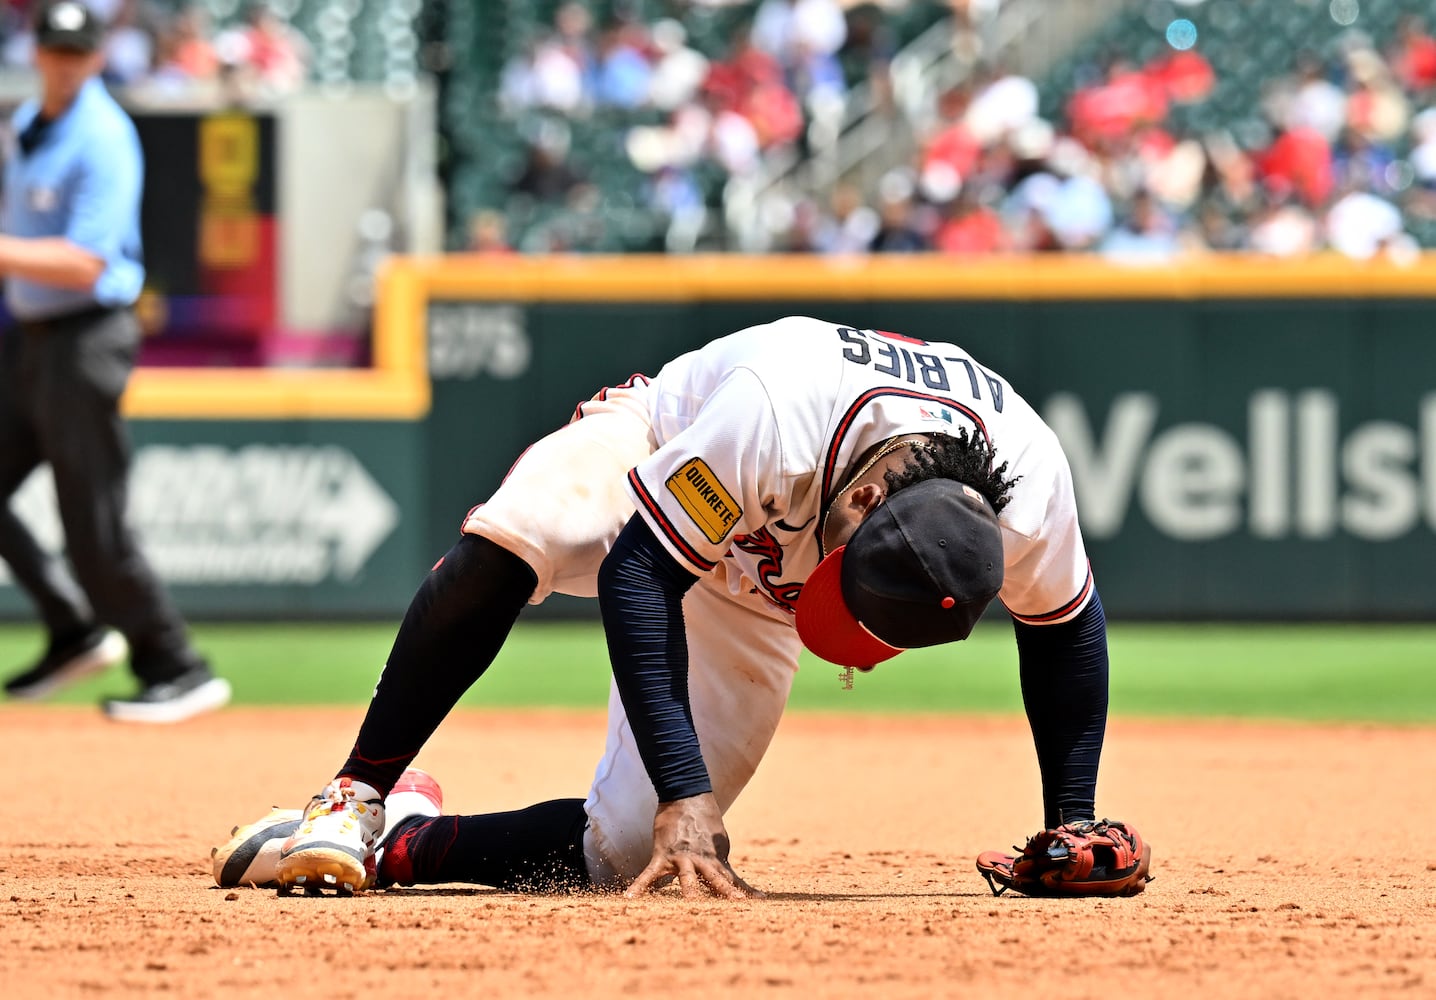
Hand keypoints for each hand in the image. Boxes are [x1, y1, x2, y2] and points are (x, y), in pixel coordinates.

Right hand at [624, 792, 762, 899]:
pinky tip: (630, 898)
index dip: (745, 892)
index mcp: (717, 858)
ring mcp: (682, 858)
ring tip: (691, 907)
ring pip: (688, 878)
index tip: (761, 902)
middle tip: (738, 908)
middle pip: (717, 880)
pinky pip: (649, 874)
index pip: (733, 879)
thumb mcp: (718, 841)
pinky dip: (639, 886)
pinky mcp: (663, 854)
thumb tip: (729, 878)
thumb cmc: (703, 820)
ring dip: (690, 892)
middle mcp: (702, 860)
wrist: (685, 794)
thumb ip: (720, 861)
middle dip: (727, 895)